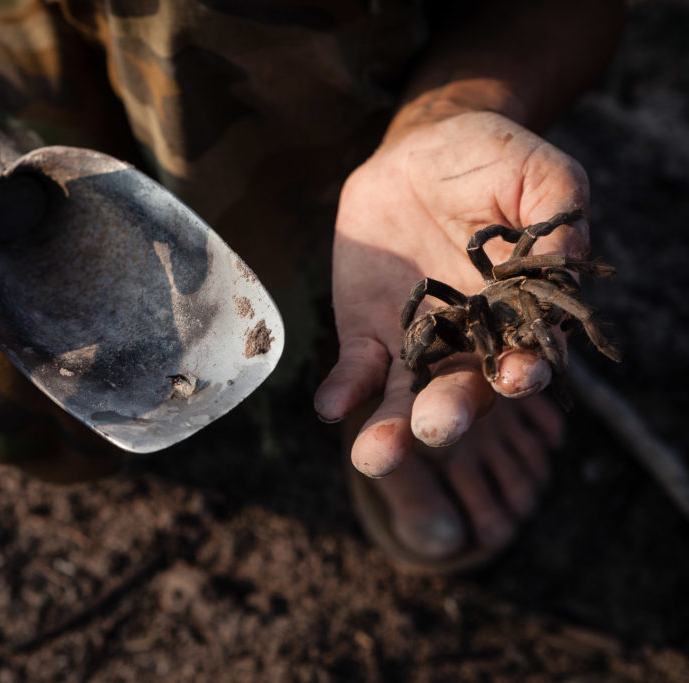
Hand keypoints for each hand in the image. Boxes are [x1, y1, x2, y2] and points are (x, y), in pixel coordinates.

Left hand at [314, 111, 589, 476]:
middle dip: (451, 413)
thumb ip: (556, 217)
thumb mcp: (538, 174)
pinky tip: (332, 406)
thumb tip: (568, 258)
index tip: (517, 378)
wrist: (422, 152)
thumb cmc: (491, 162)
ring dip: (392, 428)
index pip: (527, 352)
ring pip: (408, 395)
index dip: (525, 370)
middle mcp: (471, 341)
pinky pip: (358, 369)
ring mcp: (417, 341)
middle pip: (464, 389)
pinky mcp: (369, 331)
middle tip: (436, 428)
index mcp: (520, 313)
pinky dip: (346, 391)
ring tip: (375, 454)